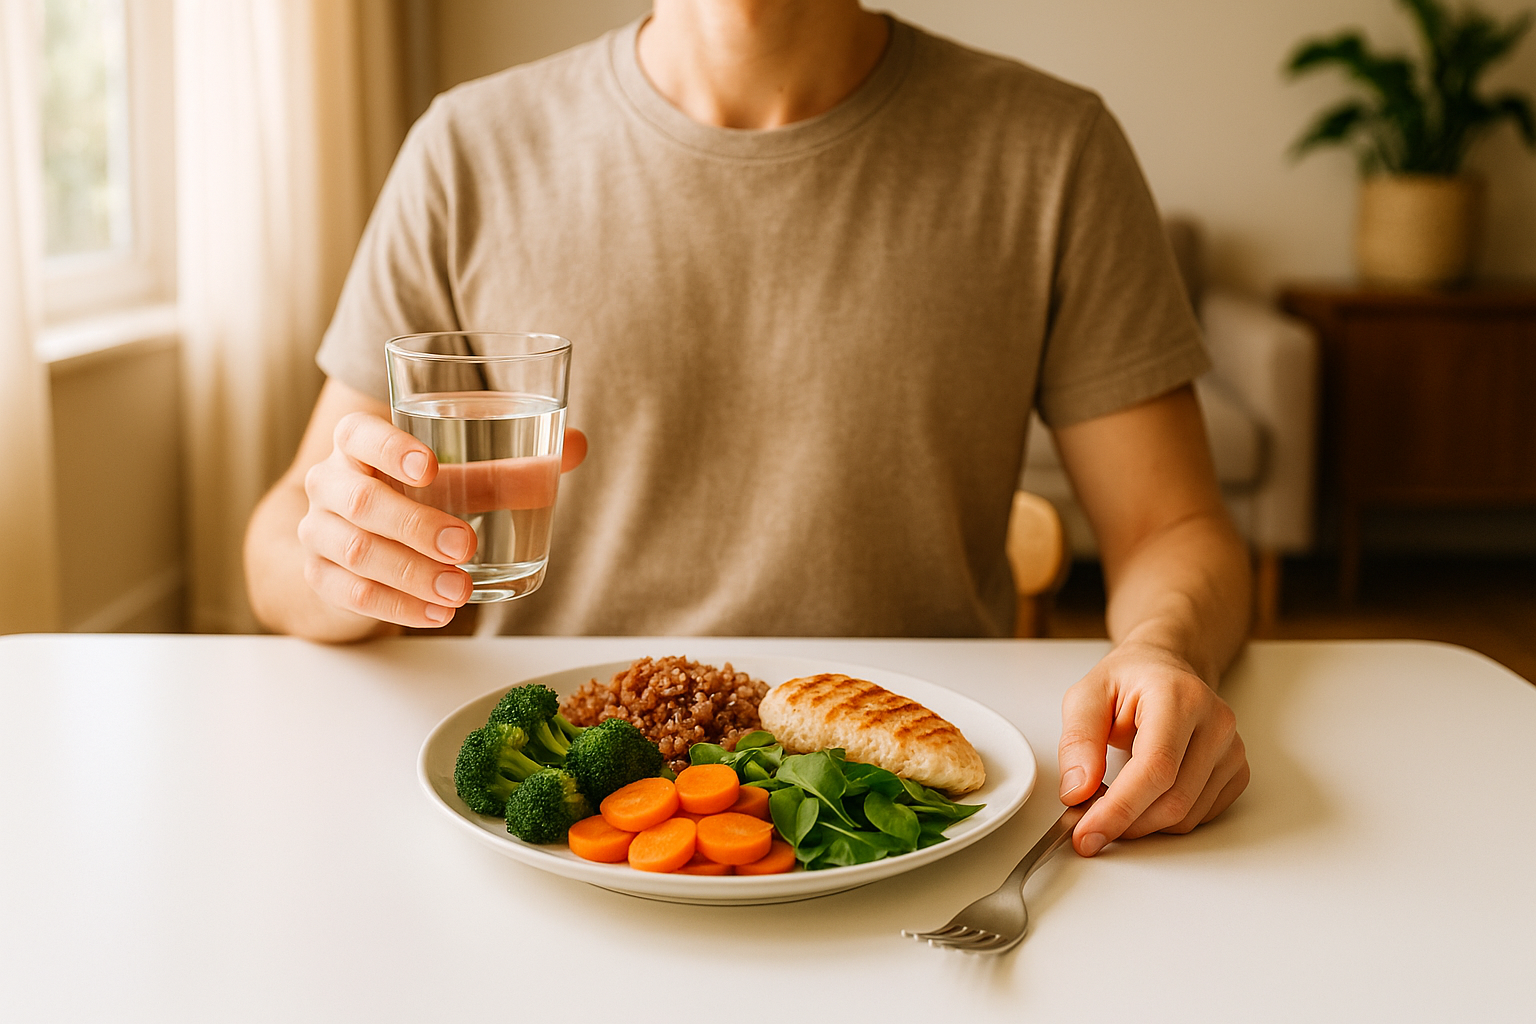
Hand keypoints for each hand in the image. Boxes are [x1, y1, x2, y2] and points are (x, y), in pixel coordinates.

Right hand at [296, 412, 586, 627]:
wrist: (352, 543)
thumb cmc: (414, 497)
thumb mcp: (457, 480)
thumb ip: (510, 467)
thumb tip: (576, 446)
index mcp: (357, 445)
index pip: (358, 434)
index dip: (391, 449)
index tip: (432, 467)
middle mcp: (329, 484)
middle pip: (360, 501)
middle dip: (416, 525)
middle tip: (466, 546)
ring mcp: (318, 532)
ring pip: (357, 553)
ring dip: (412, 575)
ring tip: (461, 590)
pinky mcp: (322, 578)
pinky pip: (354, 594)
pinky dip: (399, 606)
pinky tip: (437, 613)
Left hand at [1056, 640, 1248, 855]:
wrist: (1165, 669)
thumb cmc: (1128, 680)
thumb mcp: (1086, 696)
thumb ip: (1078, 742)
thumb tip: (1078, 792)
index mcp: (1179, 697)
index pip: (1156, 768)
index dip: (1120, 809)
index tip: (1087, 833)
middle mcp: (1215, 723)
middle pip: (1174, 800)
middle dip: (1125, 823)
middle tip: (1087, 821)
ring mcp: (1232, 749)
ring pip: (1187, 817)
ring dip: (1142, 823)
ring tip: (1112, 799)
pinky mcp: (1235, 771)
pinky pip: (1199, 817)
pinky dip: (1163, 820)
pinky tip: (1142, 797)